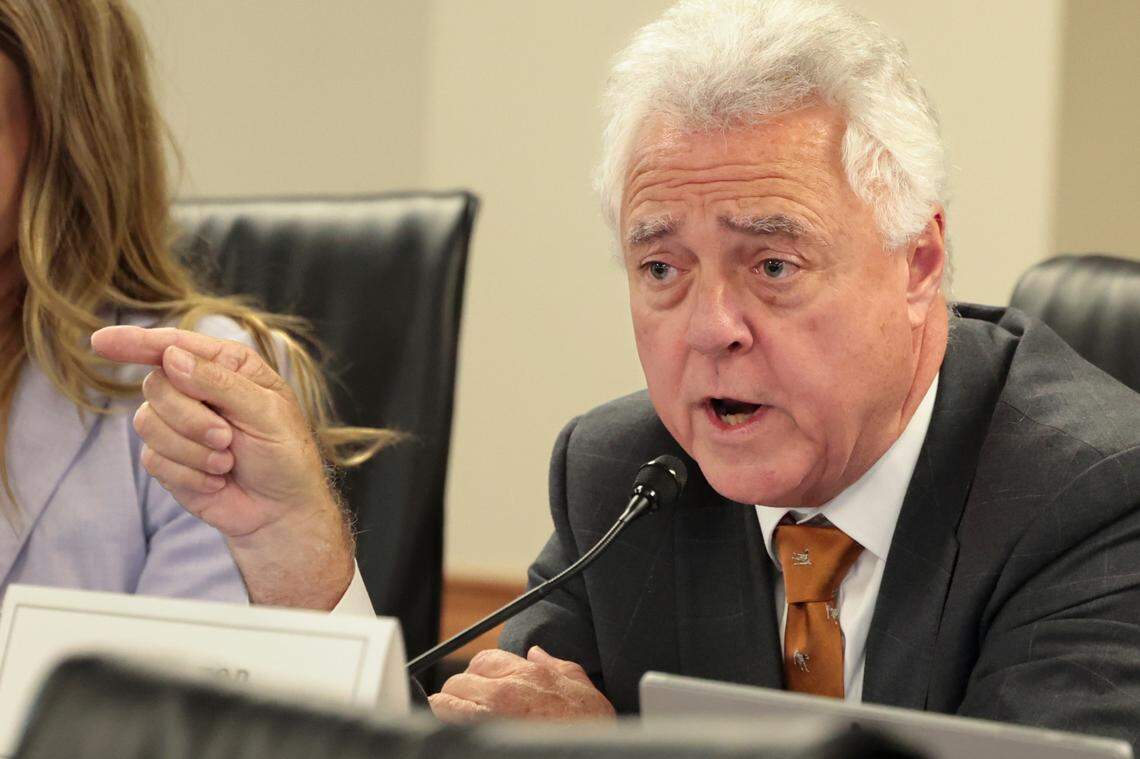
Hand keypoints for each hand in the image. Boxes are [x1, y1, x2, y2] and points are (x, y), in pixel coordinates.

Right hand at [91, 325, 352, 609]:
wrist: (282, 510)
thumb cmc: (285, 454)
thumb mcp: (266, 412)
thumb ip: (219, 382)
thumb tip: (170, 356)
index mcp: (226, 366)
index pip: (172, 345)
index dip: (134, 341)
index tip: (100, 342)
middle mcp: (197, 389)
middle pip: (156, 385)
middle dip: (190, 418)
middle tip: (227, 438)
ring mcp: (179, 425)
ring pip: (148, 423)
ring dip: (191, 449)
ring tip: (227, 462)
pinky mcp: (168, 458)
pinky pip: (153, 459)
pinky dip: (189, 474)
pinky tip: (217, 480)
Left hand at [429, 646, 614, 721]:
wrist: (591, 750)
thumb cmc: (589, 723)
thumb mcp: (581, 686)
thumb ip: (556, 665)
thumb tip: (536, 653)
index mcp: (528, 673)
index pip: (484, 661)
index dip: (477, 672)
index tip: (476, 683)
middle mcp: (507, 689)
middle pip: (462, 679)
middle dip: (459, 689)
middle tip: (460, 701)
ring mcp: (493, 714)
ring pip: (450, 699)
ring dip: (445, 704)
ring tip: (444, 711)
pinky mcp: (486, 734)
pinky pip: (452, 721)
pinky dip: (446, 719)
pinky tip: (445, 722)